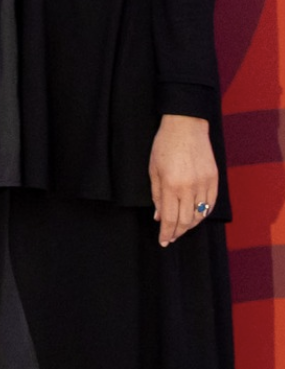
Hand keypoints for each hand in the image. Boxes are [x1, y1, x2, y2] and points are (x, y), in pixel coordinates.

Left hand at [149, 113, 217, 245]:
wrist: (186, 126)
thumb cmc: (164, 146)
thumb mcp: (153, 170)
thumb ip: (156, 195)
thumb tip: (158, 217)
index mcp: (171, 186)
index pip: (169, 218)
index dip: (166, 233)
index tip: (163, 241)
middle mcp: (189, 188)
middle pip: (185, 220)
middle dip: (177, 232)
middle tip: (171, 237)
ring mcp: (204, 183)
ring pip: (200, 214)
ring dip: (190, 224)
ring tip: (181, 228)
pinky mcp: (215, 179)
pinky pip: (211, 203)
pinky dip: (204, 213)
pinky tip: (196, 216)